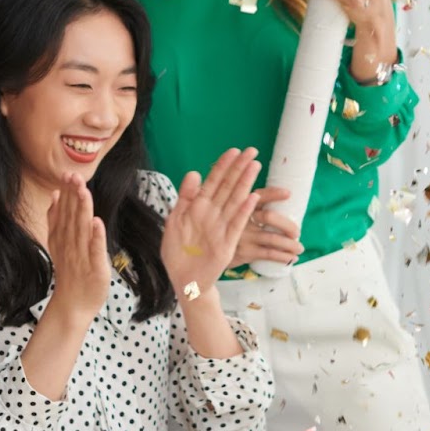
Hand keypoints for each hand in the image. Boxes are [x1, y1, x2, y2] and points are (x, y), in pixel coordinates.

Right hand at [43, 173, 111, 320]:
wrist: (72, 304)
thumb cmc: (70, 271)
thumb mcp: (59, 243)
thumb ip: (57, 219)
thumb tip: (56, 195)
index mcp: (62, 237)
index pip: (65, 211)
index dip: (67, 192)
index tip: (68, 174)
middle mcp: (70, 244)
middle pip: (72, 216)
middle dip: (74, 195)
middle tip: (74, 175)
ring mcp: (82, 256)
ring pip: (82, 229)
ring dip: (83, 210)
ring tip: (84, 191)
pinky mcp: (95, 268)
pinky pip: (95, 250)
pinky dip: (96, 237)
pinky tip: (97, 222)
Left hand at [162, 147, 260, 301]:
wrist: (182, 279)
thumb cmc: (177, 251)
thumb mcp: (175, 220)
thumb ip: (185, 197)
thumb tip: (193, 173)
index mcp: (199, 207)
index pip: (213, 181)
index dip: (223, 166)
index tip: (234, 151)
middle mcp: (213, 214)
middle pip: (228, 186)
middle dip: (239, 168)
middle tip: (252, 151)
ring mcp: (221, 227)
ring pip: (235, 201)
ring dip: (245, 183)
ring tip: (254, 166)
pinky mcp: (227, 243)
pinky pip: (236, 224)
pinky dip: (244, 211)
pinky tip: (252, 197)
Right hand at [230, 186, 303, 267]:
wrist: (212, 253)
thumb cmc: (227, 231)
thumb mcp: (233, 215)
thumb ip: (248, 206)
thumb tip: (278, 199)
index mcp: (241, 205)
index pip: (259, 195)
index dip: (274, 194)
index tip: (289, 194)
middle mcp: (241, 218)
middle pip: (269, 217)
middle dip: (287, 224)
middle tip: (297, 232)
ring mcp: (243, 236)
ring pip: (272, 238)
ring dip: (290, 244)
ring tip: (299, 248)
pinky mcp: (244, 252)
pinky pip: (269, 253)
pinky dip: (283, 256)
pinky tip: (291, 258)